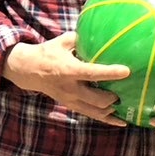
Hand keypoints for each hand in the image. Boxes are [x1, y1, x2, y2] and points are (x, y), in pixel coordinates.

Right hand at [4, 33, 131, 126]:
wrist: (28, 70)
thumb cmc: (48, 52)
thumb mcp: (63, 41)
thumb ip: (82, 39)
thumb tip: (102, 33)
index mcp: (69, 70)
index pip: (92, 73)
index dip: (110, 73)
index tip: (126, 71)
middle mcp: (70, 88)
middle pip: (97, 100)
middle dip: (113, 97)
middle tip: (124, 89)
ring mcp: (70, 100)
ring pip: (95, 112)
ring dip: (111, 109)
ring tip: (123, 103)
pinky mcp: (71, 105)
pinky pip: (91, 115)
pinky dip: (107, 120)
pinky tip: (121, 122)